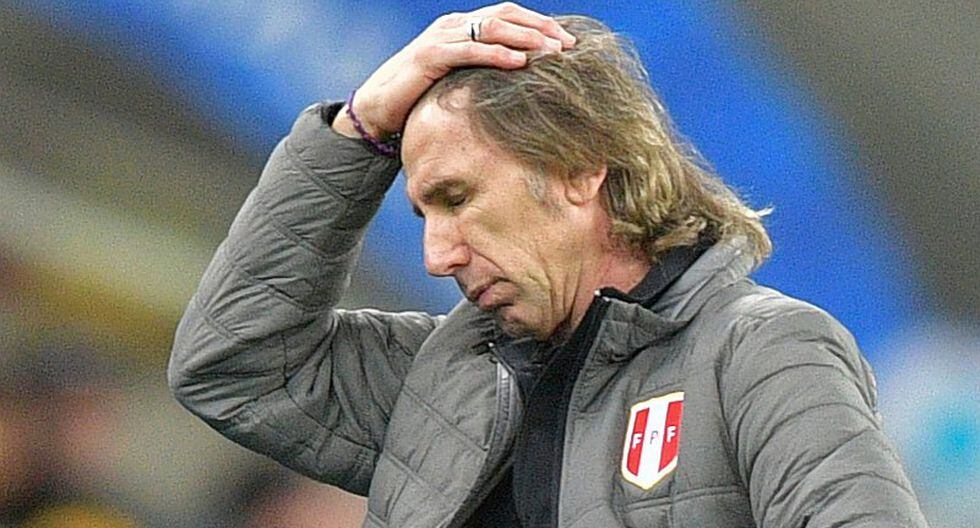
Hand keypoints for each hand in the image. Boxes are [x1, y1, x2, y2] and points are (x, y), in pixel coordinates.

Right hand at [332, 2, 575, 139]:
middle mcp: (453, 25)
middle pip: (505, 15)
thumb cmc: (420, 97)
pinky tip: (518, 61)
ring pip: (491, 28)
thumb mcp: (459, 80)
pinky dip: (496, 53)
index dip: (539, 23)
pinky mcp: (430, 55)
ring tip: (551, 52)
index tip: (568, 41)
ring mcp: (441, 37)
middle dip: (540, 28)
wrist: (377, 109)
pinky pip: (469, 50)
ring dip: (526, 37)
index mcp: (462, 26)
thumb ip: (484, 73)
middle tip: (568, 46)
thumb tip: (522, 84)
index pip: (508, 14)